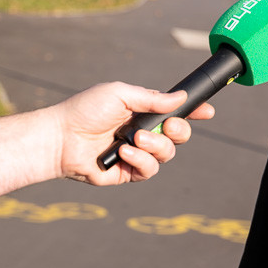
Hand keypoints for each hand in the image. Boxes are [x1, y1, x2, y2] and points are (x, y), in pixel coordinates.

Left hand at [54, 81, 214, 185]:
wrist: (61, 138)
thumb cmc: (85, 110)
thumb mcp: (121, 94)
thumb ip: (152, 98)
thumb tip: (180, 97)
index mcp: (142, 111)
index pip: (174, 112)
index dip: (193, 113)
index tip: (207, 112)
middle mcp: (143, 133)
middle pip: (178, 135)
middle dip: (179, 130)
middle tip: (167, 126)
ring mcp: (137, 154)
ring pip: (167, 154)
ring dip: (155, 145)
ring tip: (134, 139)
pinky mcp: (128, 173)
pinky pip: (149, 170)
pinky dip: (140, 159)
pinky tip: (124, 152)